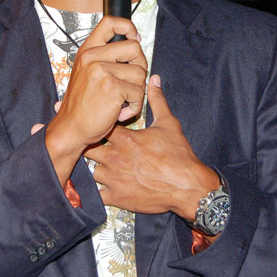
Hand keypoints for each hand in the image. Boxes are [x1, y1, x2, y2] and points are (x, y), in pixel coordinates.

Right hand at [45, 16, 147, 184]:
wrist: (70, 128)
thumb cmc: (81, 105)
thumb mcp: (86, 72)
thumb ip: (104, 57)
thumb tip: (134, 44)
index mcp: (87, 50)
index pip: (110, 22)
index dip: (128, 27)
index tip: (135, 38)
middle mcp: (93, 57)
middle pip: (135, 48)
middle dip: (141, 66)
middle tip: (132, 82)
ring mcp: (102, 71)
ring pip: (141, 72)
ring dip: (137, 91)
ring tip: (122, 101)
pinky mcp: (112, 87)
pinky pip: (139, 93)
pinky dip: (135, 106)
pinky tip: (120, 112)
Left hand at [84, 75, 219, 219]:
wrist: (188, 186)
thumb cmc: (179, 155)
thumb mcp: (168, 123)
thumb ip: (157, 100)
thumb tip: (153, 79)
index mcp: (125, 138)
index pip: (99, 125)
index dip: (95, 122)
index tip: (88, 120)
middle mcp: (115, 157)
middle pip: (88, 147)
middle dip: (88, 145)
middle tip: (90, 144)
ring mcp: (114, 179)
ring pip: (90, 171)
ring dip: (94, 168)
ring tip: (100, 166)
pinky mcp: (117, 197)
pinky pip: (96, 195)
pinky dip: (97, 192)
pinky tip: (102, 188)